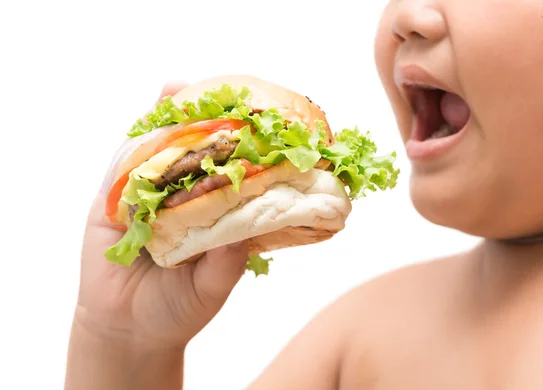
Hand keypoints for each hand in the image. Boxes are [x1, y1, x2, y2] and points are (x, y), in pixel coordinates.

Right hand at [65, 82, 248, 389]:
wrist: (130, 331)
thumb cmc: (178, 308)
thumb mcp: (211, 287)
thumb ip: (226, 264)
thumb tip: (239, 236)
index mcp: (207, 211)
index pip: (223, 169)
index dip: (236, 144)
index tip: (255, 116)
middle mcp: (177, 198)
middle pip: (187, 150)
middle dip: (198, 117)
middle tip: (212, 87)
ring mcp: (144, 198)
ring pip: (152, 153)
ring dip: (162, 120)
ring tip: (177, 89)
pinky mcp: (111, 206)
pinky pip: (120, 173)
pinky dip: (130, 150)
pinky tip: (143, 127)